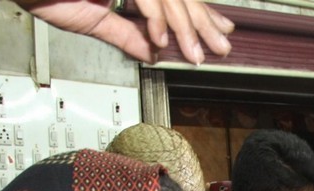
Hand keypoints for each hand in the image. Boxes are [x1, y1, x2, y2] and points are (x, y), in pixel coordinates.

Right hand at [18, 0, 233, 64]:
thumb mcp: (93, 19)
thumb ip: (126, 34)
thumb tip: (153, 52)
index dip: (198, 14)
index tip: (217, 34)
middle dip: (201, 22)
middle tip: (220, 48)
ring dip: (183, 26)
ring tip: (195, 52)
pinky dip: (154, 17)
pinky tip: (161, 40)